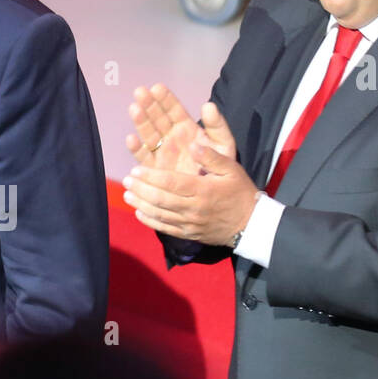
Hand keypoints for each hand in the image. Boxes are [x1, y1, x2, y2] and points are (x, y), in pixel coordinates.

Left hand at [122, 132, 258, 245]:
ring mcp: (190, 223)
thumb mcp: (231, 169)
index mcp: (203, 190)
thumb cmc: (240, 192)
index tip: (135, 169)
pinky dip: (150, 221)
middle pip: (161, 199)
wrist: (251, 225)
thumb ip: (211, 156)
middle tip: (126, 180)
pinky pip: (165, 228)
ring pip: (160, 214)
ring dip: (141, 204)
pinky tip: (138, 213)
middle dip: (141, 189)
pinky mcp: (188, 234)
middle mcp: (194, 208)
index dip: (151, 176)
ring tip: (126, 195)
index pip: (172, 183)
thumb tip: (192, 144)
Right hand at [127, 85, 236, 173]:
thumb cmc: (220, 167)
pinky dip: (136, 149)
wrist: (213, 195)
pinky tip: (132, 139)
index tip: (157, 88)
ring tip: (134, 109)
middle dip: (148, 105)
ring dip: (140, 121)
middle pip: (157, 118)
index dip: (165, 99)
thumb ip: (217, 126)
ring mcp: (161, 152)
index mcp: (187, 129)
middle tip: (140, 92)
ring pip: (148, 134)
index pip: (174, 110)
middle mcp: (171, 138)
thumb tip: (209, 105)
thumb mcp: (223, 145)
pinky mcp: (154, 169)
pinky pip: (144, 157)